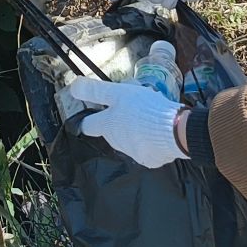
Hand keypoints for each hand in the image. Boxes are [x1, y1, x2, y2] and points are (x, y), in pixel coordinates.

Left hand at [66, 77, 185, 166]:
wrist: (173, 131)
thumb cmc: (142, 109)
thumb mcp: (118, 93)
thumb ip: (96, 90)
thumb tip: (74, 87)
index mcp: (106, 126)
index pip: (88, 125)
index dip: (89, 117)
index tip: (95, 112)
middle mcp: (116, 142)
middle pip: (112, 131)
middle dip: (119, 121)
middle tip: (133, 106)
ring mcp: (133, 153)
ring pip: (130, 139)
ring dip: (135, 129)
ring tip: (149, 115)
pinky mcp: (151, 160)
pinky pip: (148, 148)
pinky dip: (151, 140)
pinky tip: (160, 129)